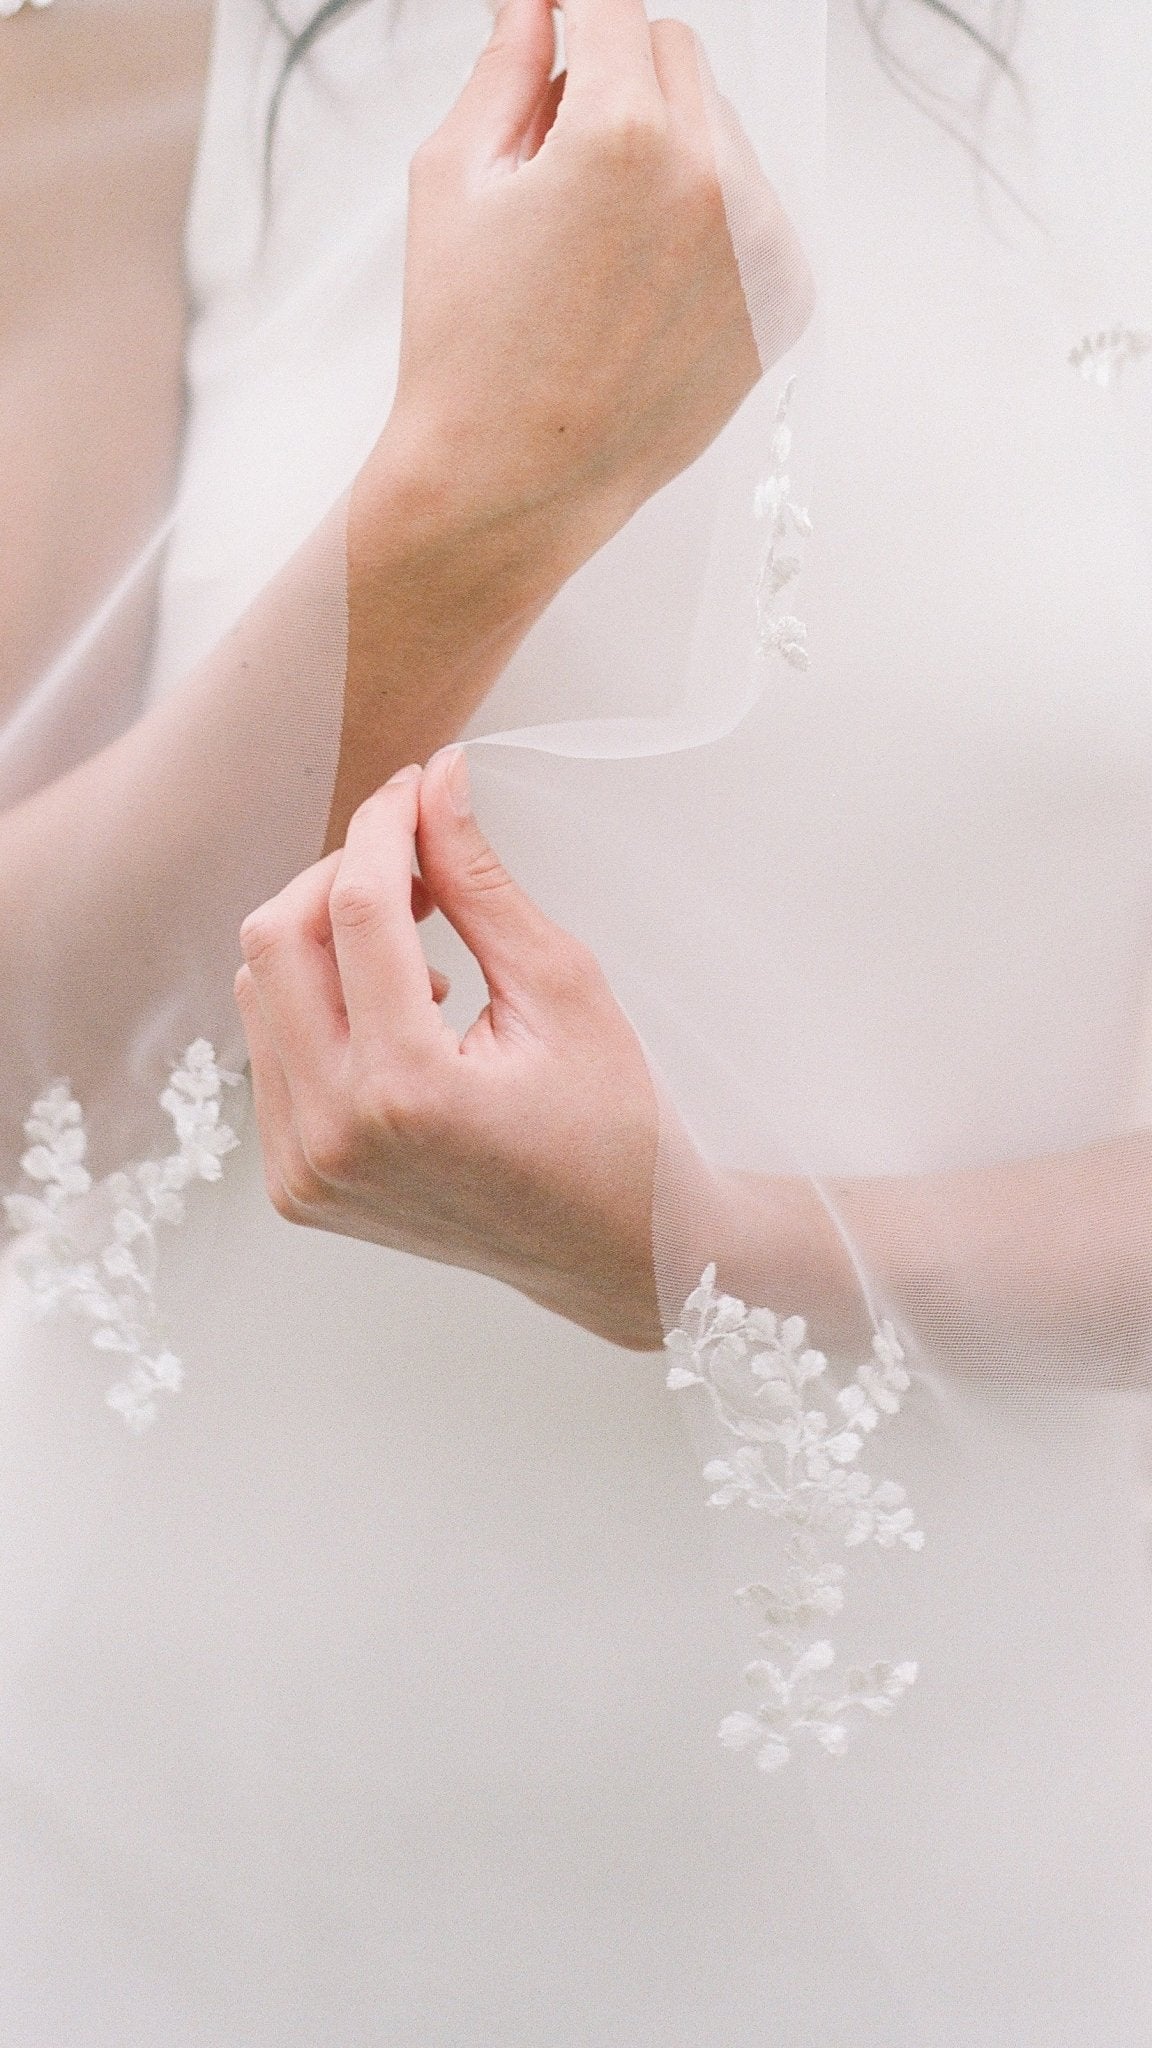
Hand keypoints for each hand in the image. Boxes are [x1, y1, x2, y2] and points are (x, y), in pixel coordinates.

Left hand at [236, 750, 664, 1349]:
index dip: (384, 826)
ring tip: (418, 945)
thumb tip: (438, 778)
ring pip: (259, 991)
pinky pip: (270, 1052)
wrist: (614, 1252)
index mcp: (409, 1091)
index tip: (418, 785)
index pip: (357, 910)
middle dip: (340, 874)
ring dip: (324, 937)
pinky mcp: (295, 1187)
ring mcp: (304, 1171)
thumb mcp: (561, 984)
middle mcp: (335, 1137)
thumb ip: (481, 879)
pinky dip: (320, 1006)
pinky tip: (398, 1012)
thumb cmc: (615, 1123)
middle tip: (416, 862)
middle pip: (276, 940)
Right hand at [357, 0, 812, 592]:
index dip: (574, 10)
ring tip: (599, 248)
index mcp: (625, 134)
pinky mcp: (786, 300)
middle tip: (558, 166)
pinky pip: (752, 213)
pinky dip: (705, 225)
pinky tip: (643, 289)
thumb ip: (507, 66)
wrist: (510, 484)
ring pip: (721, 133)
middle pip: (676, 56)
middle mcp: (712, 181)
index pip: (614, 4)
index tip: (559, 23)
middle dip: (619, 83)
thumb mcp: (455, 179)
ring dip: (668, 152)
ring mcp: (762, 246)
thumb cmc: (468, 348)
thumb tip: (541, 5)